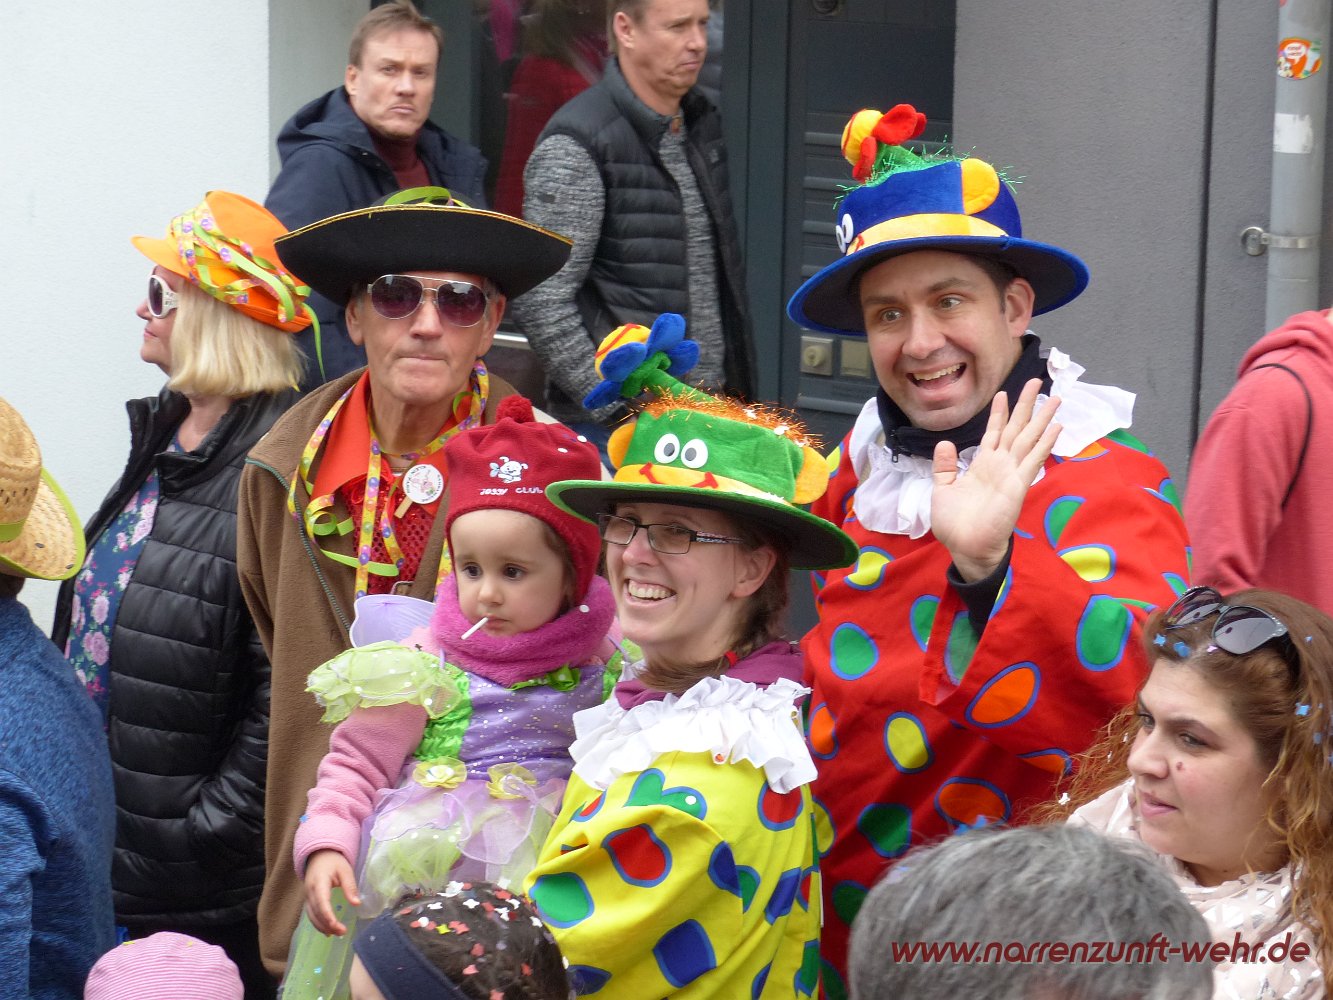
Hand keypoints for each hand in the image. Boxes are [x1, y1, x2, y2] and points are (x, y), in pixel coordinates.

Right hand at [303, 849, 360, 936]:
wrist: (319, 855)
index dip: (327, 915)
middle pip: (316, 912)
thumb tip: (357, 903)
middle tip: (342, 932)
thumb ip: (350, 887)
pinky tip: (327, 931)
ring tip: (337, 934)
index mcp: (319, 882)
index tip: (336, 925)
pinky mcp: (308, 899)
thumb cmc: (333, 861)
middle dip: (327, 924)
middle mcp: (309, 891)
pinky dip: (318, 923)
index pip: (322, 902)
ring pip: (312, 915)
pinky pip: (311, 914)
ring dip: (323, 926)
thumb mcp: (345, 870)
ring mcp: (307, 896)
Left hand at [931, 379, 1061, 581]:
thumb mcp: (942, 489)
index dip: (999, 413)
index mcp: (982, 465)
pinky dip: (1045, 444)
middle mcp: (999, 465)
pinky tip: (1056, 428)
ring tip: (1055, 397)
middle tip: (1037, 380)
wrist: (965, 547)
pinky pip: (1033, 460)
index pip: (993, 433)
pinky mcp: (1018, 485)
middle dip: (1026, 405)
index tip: (1003, 392)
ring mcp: (1011, 474)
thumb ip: (945, 466)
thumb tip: (946, 443)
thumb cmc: (955, 524)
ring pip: (1029, 439)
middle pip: (1016, 428)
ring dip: (1042, 418)